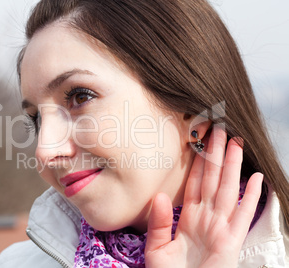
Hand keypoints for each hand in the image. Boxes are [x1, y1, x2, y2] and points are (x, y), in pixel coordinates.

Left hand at [144, 126, 262, 267]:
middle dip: (217, 156)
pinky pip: (243, 216)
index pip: (195, 183)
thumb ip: (158, 222)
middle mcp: (206, 219)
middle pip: (213, 180)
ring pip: (229, 190)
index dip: (198, 162)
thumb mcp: (156, 248)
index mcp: (189, 218)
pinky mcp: (231, 242)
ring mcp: (220, 228)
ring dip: (233, 167)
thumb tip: (160, 195)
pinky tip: (257, 179)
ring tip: (236, 144)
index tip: (199, 141)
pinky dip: (252, 198)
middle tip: (220, 130)